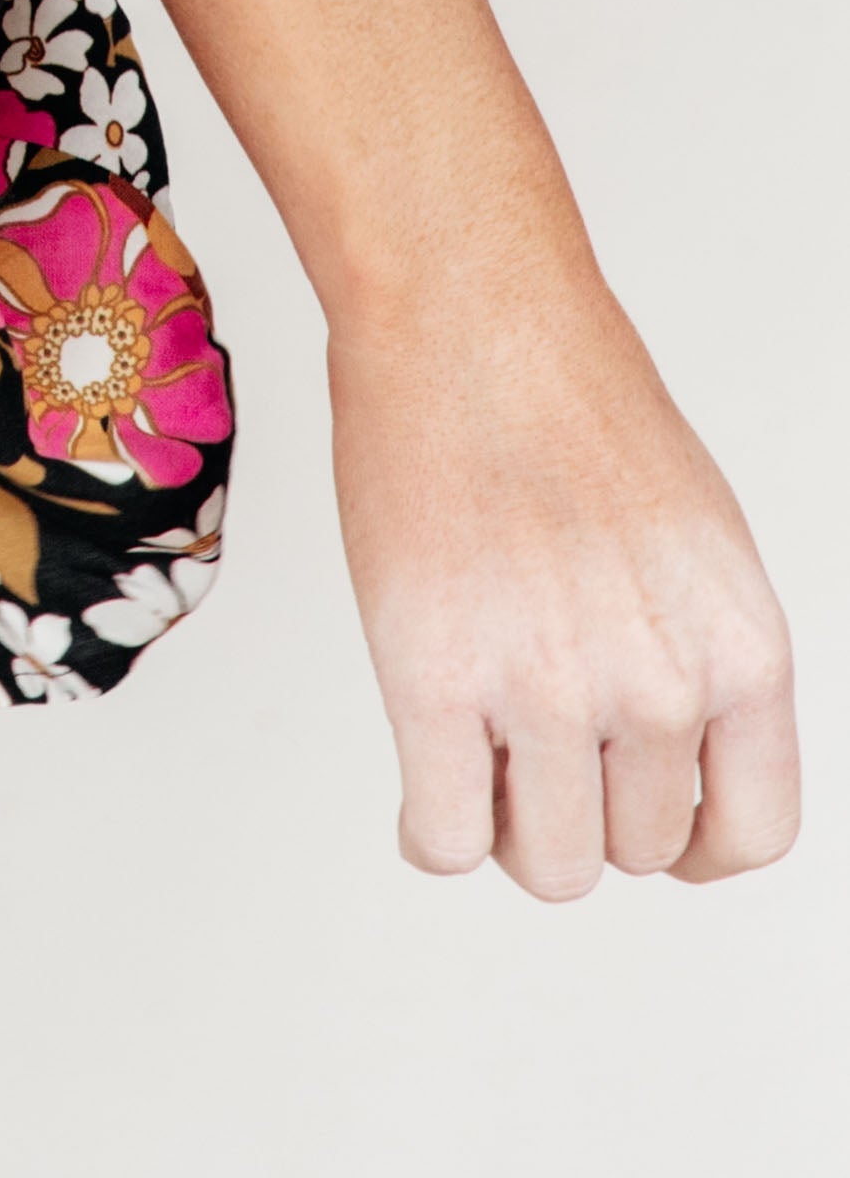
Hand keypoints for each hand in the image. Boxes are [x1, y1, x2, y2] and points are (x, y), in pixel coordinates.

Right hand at [329, 266, 798, 892]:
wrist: (470, 312)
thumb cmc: (569, 399)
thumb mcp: (699, 541)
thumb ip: (699, 657)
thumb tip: (663, 759)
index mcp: (742, 650)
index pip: (751, 835)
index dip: (692, 844)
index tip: (643, 817)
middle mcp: (660, 683)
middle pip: (636, 852)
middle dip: (585, 809)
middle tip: (535, 736)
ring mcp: (547, 688)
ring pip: (548, 865)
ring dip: (511, 824)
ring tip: (480, 749)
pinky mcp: (434, 678)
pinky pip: (446, 839)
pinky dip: (433, 832)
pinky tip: (426, 784)